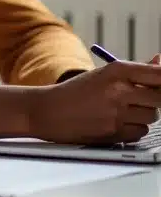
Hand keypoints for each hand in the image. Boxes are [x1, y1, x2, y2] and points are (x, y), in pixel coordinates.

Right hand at [27, 60, 160, 144]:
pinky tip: (116, 122)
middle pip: (160, 97)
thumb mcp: (102, 75)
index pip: (158, 74)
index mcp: (115, 71)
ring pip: (152, 117)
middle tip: (146, 98)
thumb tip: (159, 63)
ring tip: (122, 110)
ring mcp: (116, 113)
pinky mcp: (114, 133)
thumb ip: (135, 71)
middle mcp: (118, 90)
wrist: (47, 111)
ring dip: (143, 115)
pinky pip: (140, 132)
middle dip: (157, 99)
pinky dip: (133, 129)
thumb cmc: (75, 92)